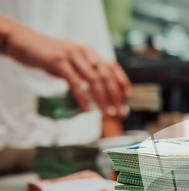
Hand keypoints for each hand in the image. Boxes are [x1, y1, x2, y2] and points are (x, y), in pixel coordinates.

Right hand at [5, 25, 131, 115]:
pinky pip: (75, 82)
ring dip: (102, 98)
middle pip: (106, 75)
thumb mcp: (71, 62)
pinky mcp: (58, 62)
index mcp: (89, 52)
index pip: (112, 66)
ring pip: (93, 79)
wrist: (23, 42)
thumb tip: (96, 92)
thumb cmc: (48, 55)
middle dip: (115, 94)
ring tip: (106, 113)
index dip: (122, 81)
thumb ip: (82, 73)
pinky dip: (83, 97)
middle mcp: (84, 52)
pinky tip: (87, 109)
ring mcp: (72, 55)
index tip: (128, 96)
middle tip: (119, 111)